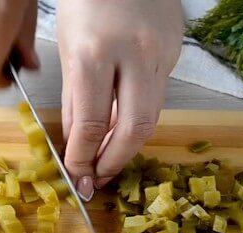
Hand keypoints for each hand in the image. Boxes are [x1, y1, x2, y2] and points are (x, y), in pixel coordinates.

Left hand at [57, 0, 182, 199]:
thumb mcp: (67, 47)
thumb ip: (74, 100)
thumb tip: (78, 143)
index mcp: (95, 52)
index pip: (93, 123)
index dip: (84, 157)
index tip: (78, 174)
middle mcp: (134, 54)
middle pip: (136, 128)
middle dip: (116, 160)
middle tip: (100, 176)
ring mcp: (161, 52)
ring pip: (153, 115)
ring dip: (129, 142)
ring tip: (110, 155)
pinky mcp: (175, 51)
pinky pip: (158, 94)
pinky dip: (139, 113)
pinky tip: (124, 119)